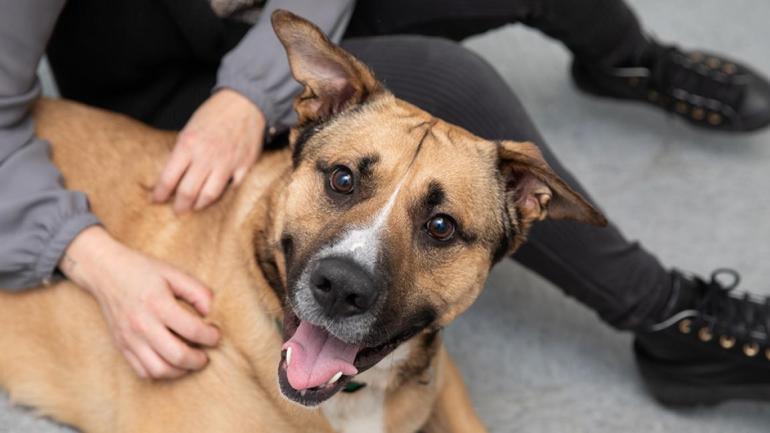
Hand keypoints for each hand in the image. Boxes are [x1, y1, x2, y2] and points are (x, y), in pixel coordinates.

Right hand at [60, 226, 220, 379]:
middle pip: (176, 356)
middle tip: (206, 355)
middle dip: (198, 360)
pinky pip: (142, 371)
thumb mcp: (174, 273)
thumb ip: (198, 291)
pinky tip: (171, 362)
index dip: (211, 337)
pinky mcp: (121, 346)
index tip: (215, 335)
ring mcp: (129, 339)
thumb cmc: (143, 270)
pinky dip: (160, 373)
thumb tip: (211, 312)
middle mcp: (142, 325)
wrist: (104, 271)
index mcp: (158, 304)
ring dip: (180, 371)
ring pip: (159, 370)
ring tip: (190, 361)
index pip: (192, 330)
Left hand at [152, 89, 265, 212]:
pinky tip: (219, 197)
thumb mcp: (190, 128)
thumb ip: (183, 152)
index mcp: (188, 144)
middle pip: (188, 192)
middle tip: (177, 211)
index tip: (156, 200)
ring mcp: (227, 163)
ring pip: (209, 195)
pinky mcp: (244, 166)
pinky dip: (225, 195)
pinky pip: (233, 189)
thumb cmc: (215, 114)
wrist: (244, 103)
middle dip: (180, 206)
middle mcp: (206, 156)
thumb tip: (172, 175)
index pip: (168, 178)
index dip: (160, 193)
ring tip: (195, 207)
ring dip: (199, 205)